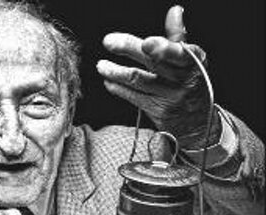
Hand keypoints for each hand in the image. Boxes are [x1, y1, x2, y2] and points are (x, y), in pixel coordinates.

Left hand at [97, 5, 219, 147]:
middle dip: (129, 49)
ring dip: (116, 72)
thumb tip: (174, 10)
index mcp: (194, 62)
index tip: (146, 42)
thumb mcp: (191, 61)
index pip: (178, 53)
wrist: (196, 121)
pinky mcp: (158, 111)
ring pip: (139, 81)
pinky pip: (135, 97)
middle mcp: (183, 80)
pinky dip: (119, 89)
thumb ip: (178, 38)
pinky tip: (109, 82)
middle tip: (108, 41)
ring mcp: (170, 97)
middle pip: (153, 63)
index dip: (162, 48)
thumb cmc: (190, 84)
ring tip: (101, 65)